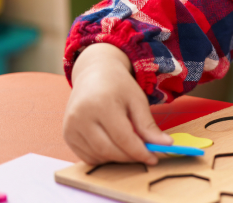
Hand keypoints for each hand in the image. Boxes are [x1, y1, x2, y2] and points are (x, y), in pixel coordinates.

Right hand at [63, 43, 172, 165]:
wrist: (94, 73)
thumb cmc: (118, 85)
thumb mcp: (137, 100)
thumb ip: (148, 125)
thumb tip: (165, 145)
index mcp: (101, 105)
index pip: (123, 137)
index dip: (140, 152)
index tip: (154, 158)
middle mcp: (81, 117)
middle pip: (108, 150)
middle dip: (129, 157)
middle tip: (145, 156)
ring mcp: (70, 127)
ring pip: (98, 156)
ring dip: (117, 158)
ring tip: (130, 147)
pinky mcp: (67, 135)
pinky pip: (87, 156)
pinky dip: (103, 157)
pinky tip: (114, 147)